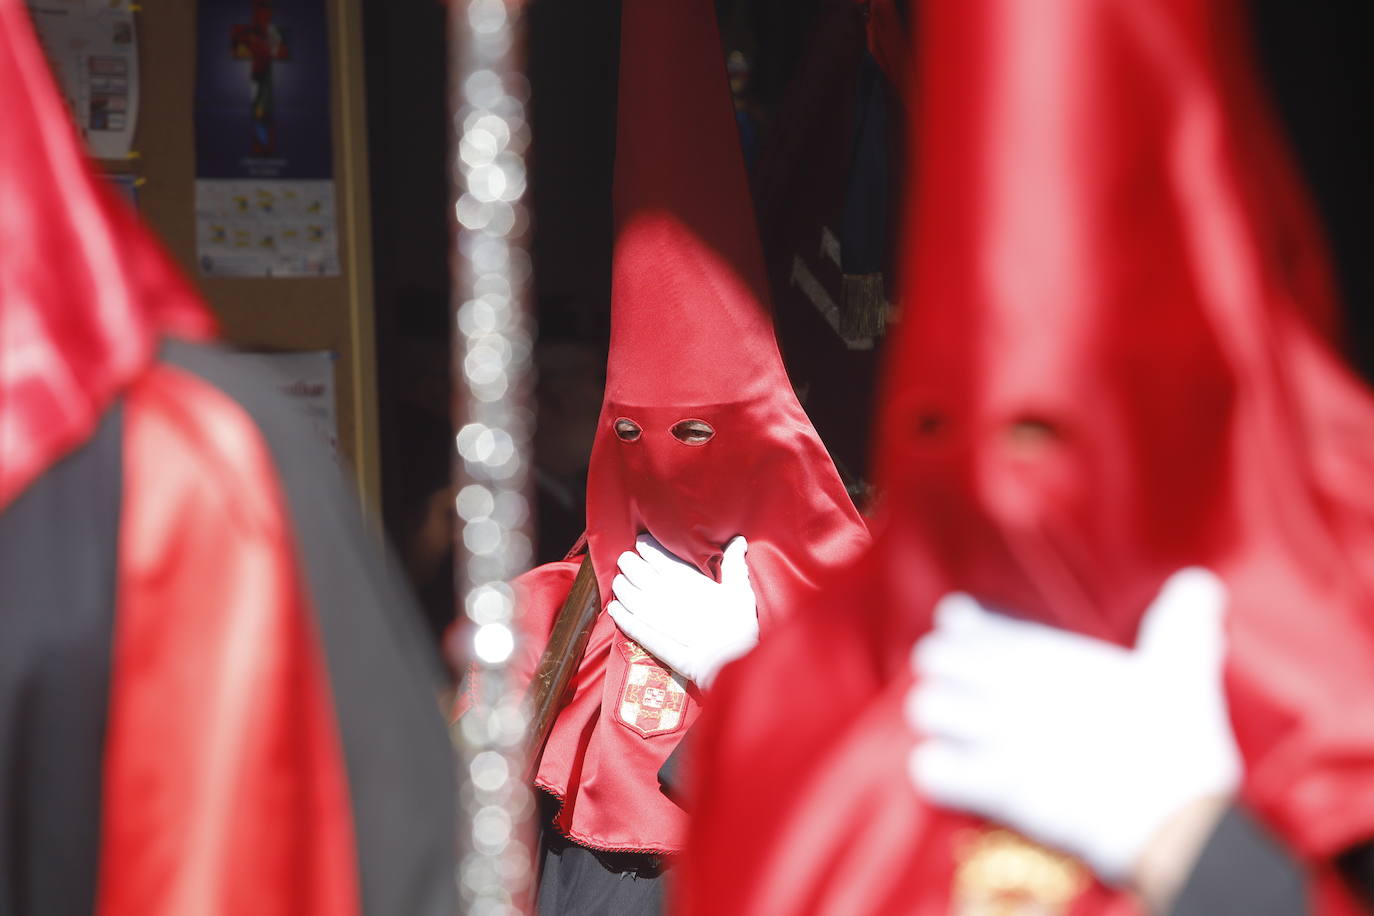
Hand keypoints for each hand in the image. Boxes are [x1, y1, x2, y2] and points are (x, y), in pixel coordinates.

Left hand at [608, 534, 757, 687]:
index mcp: (685, 579)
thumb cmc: (740, 623)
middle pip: (638, 573)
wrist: (734, 661)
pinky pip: (632, 626)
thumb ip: (734, 563)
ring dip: (621, 587)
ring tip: (618, 581)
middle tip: (625, 559)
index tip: (641, 542)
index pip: (658, 556)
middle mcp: (666, 595)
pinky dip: (620, 617)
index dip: (646, 547)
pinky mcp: (654, 642)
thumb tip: (738, 539)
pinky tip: (614, 610)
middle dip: (629, 563)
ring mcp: (657, 620)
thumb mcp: (740, 589)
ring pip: (630, 597)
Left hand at [907, 568, 1240, 884]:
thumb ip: (1183, 621)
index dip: (960, 630)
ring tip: (952, 732)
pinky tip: (951, 775)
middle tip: (958, 692)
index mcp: (1048, 656)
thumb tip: (1200, 584)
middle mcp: (1014, 687)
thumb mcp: (1185, 667)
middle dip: (941, 675)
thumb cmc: (1179, 741)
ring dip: (936, 721)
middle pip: (935, 660)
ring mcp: (999, 736)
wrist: (1174, 819)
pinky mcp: (994, 786)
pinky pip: (930, 769)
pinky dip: (935, 772)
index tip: (960, 633)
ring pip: (925, 709)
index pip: (971, 625)